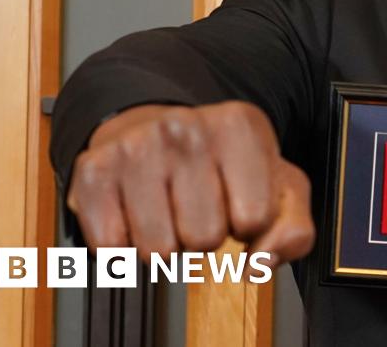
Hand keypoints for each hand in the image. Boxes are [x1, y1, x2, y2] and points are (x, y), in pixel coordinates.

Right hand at [66, 101, 314, 269]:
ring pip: (159, 251)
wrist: (151, 129)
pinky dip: (126, 245)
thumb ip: (294, 230)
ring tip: (169, 210)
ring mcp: (135, 146)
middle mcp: (184, 127)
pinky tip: (137, 213)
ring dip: (167, 244)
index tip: (238, 201)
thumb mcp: (279, 186)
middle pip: (205, 238)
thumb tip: (261, 261)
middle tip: (198, 207)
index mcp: (239, 125)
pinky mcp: (92, 172)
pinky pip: (112, 249)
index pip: (255, 218)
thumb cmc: (222, 164)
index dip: (249, 222)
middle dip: (205, 235)